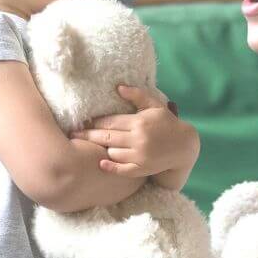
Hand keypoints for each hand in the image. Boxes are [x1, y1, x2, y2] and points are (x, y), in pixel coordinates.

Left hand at [70, 85, 199, 179]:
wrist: (183, 146)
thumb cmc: (167, 123)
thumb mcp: (154, 105)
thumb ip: (137, 95)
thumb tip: (118, 87)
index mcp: (139, 122)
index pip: (110, 121)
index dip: (95, 122)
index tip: (83, 121)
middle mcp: (138, 139)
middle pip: (106, 136)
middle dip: (88, 135)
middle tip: (74, 133)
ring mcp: (140, 155)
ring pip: (112, 152)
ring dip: (102, 148)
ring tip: (91, 145)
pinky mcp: (142, 169)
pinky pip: (122, 169)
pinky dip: (110, 166)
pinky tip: (101, 163)